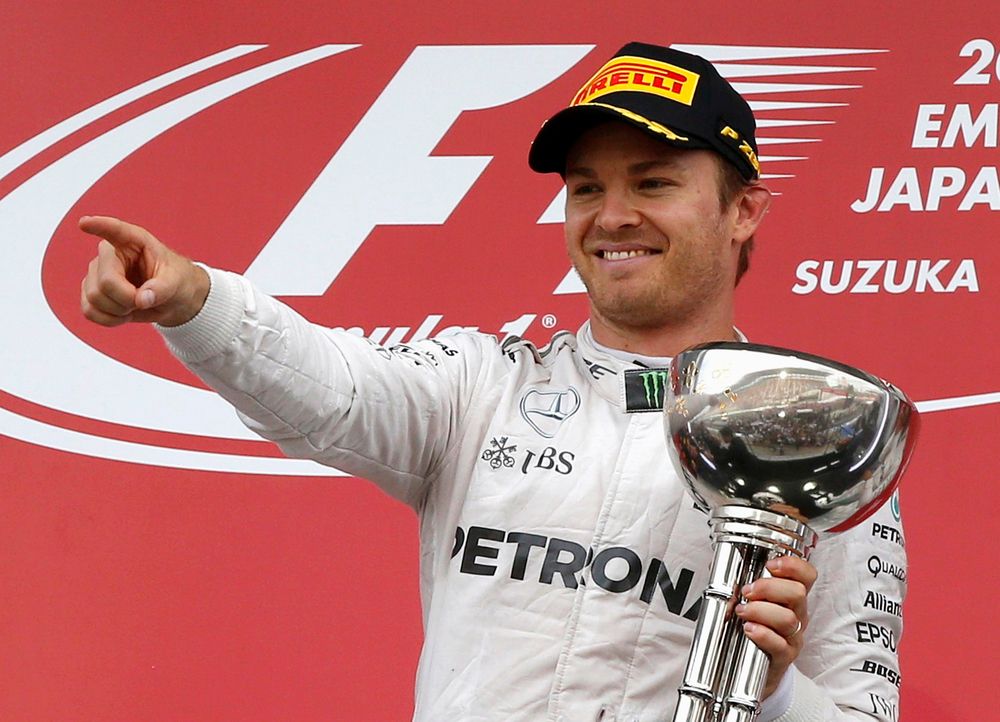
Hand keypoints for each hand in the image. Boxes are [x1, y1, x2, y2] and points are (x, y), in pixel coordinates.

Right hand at [80, 215, 209, 326]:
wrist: (171, 300)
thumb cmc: (175, 281)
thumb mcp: (176, 282)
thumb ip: (161, 289)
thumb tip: (142, 299)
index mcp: (133, 242)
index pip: (115, 230)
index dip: (99, 226)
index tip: (85, 223)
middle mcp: (110, 255)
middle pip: (105, 282)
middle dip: (126, 299)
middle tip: (143, 300)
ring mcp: (96, 274)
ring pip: (94, 298)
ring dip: (118, 310)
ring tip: (134, 305)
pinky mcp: (91, 293)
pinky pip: (89, 311)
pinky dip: (108, 319)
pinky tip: (123, 314)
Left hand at [735, 555, 817, 698]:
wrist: (751, 666)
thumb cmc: (753, 627)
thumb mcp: (752, 603)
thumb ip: (741, 584)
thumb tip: (720, 569)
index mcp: (791, 597)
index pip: (806, 576)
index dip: (794, 566)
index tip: (771, 564)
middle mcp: (797, 615)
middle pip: (797, 593)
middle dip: (769, 587)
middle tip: (748, 591)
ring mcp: (793, 636)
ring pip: (788, 619)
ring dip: (760, 611)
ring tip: (742, 611)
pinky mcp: (785, 656)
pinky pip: (779, 644)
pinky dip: (762, 634)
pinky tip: (748, 629)